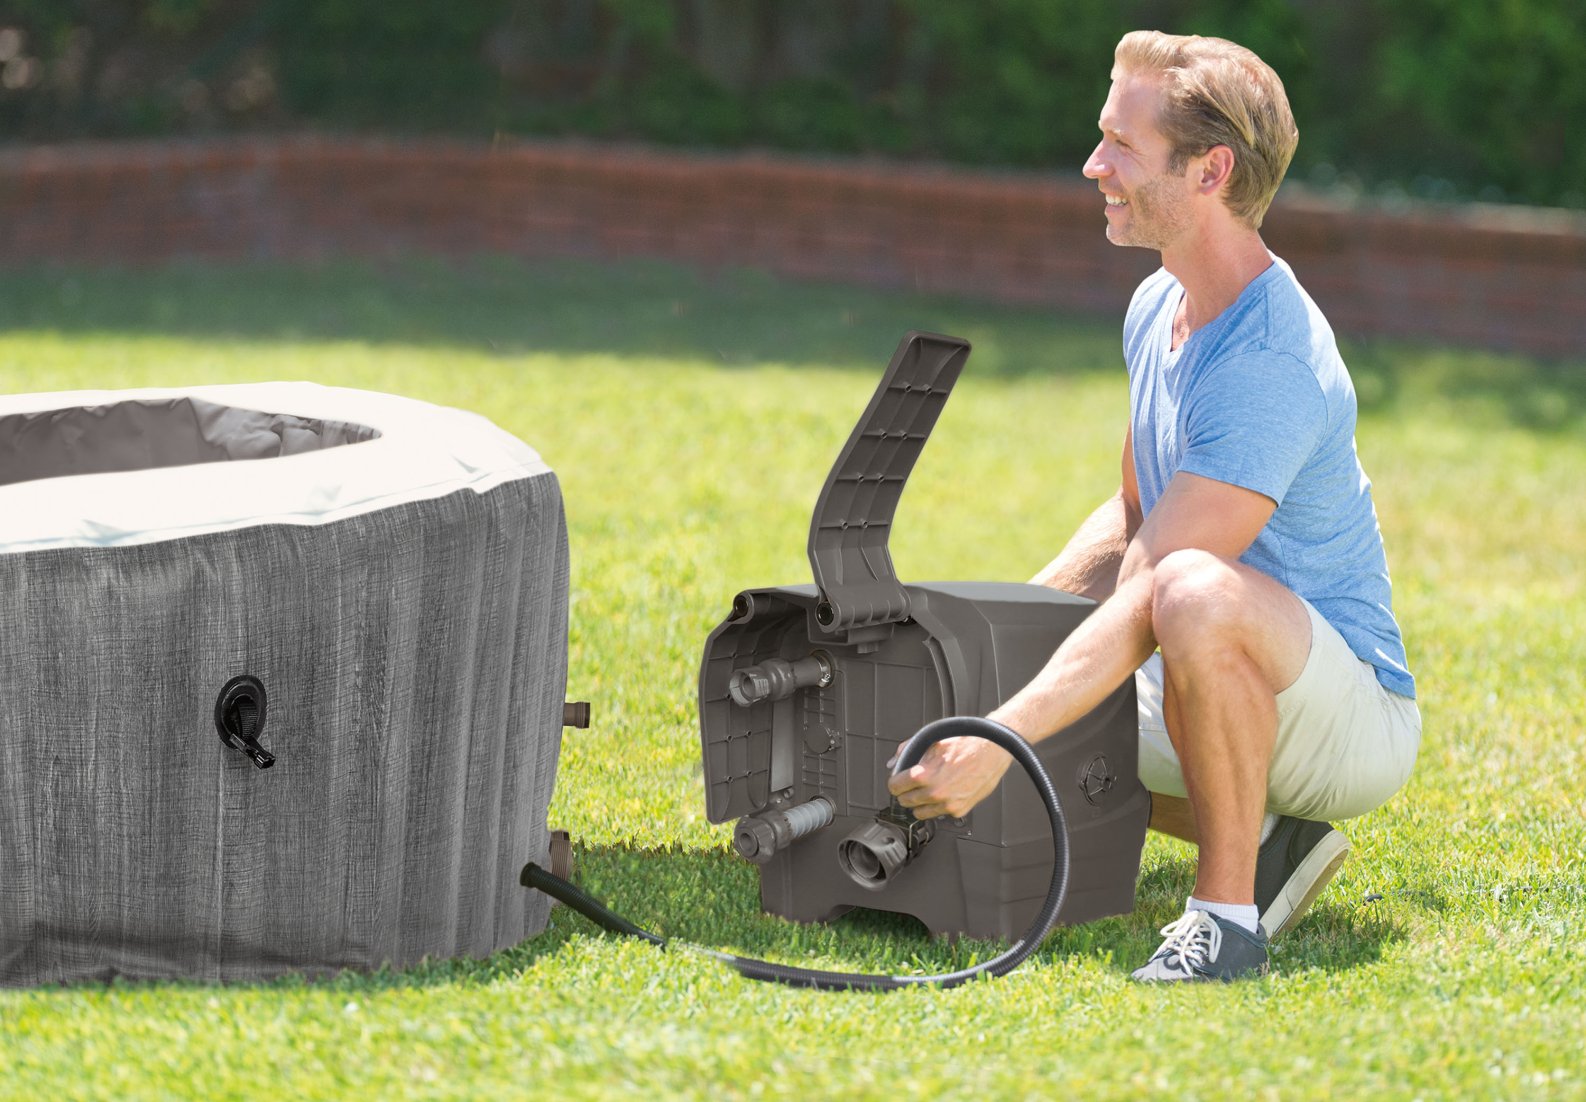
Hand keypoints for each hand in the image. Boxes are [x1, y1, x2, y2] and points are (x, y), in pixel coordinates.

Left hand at [886, 735, 1013, 819]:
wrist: (992, 750)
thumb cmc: (966, 743)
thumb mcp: (931, 740)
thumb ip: (907, 750)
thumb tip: (894, 763)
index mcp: (924, 774)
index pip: (895, 787)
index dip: (895, 783)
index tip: (898, 782)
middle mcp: (934, 792)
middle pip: (905, 802)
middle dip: (906, 793)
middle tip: (912, 785)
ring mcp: (947, 804)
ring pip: (919, 813)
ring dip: (920, 803)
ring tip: (927, 790)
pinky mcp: (958, 810)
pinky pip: (938, 814)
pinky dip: (937, 806)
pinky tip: (943, 793)